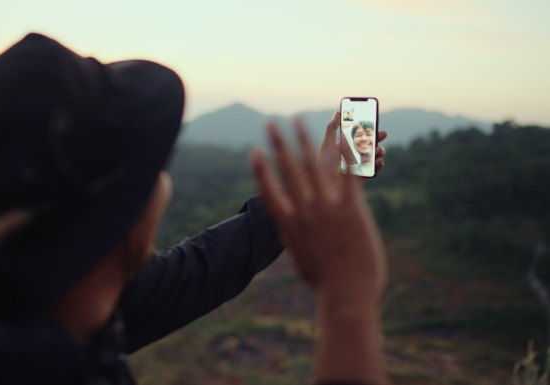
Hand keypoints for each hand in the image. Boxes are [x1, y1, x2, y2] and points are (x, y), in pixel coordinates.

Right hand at [250, 112, 389, 383]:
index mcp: (288, 226)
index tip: (255, 153)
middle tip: (271, 124)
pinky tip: (339, 135)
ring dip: (304, 140)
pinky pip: (345, 173)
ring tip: (298, 122)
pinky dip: (342, 153)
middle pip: (287, 170)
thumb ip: (294, 237)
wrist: (348, 295)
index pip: (269, 192)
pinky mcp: (351, 208)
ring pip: (313, 166)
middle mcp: (304, 212)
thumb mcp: (301, 257)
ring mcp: (327, 209)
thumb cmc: (324, 281)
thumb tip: (289, 229)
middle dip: (278, 144)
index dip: (261, 170)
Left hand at [320, 118, 387, 176]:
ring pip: (374, 158)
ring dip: (380, 152)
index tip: (375, 123)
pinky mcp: (362, 179)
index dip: (370, 130)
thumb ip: (332, 128)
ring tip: (379, 149)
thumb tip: (337, 112)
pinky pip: (373, 172)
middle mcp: (355, 157)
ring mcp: (359, 168)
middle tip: (383, 133)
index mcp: (348, 148)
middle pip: (371, 146)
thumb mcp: (328, 143)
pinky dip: (378, 166)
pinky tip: (379, 161)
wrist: (319, 183)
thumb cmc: (323, 163)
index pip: (362, 137)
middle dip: (378, 139)